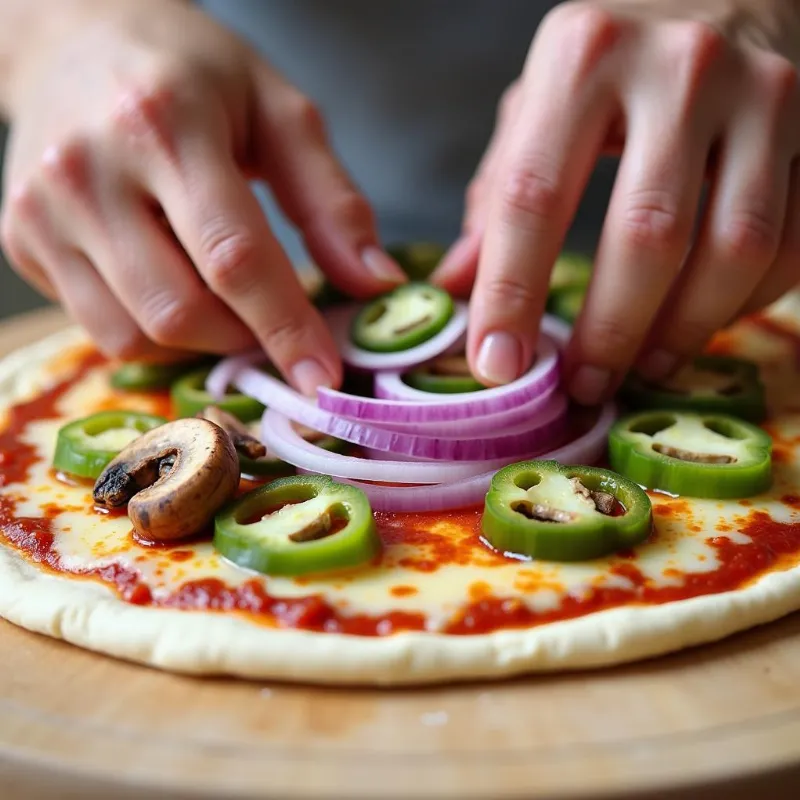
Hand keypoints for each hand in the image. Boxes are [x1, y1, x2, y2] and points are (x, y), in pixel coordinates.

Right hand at [0, 0, 404, 393]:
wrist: (74, 35)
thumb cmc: (192, 73)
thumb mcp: (280, 112)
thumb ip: (332, 202)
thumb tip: (377, 284)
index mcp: (164, 124)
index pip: (234, 257)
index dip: (286, 329)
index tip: (324, 378)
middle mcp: (87, 171)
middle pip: (180, 311)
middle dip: (242, 339)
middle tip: (274, 321)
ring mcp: (40, 212)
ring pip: (133, 335)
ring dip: (197, 341)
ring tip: (222, 298)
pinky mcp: (19, 241)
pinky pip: (100, 327)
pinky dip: (152, 331)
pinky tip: (171, 284)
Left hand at [434, 0, 799, 403]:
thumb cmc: (614, 58)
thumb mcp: (541, 101)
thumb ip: (500, 189)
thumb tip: (454, 286)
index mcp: (583, 56)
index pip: (532, 196)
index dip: (510, 293)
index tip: (496, 364)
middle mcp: (680, 67)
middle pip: (645, 235)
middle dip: (609, 331)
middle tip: (581, 385)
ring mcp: (764, 94)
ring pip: (734, 249)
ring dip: (684, 331)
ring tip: (641, 369)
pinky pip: (790, 243)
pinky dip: (746, 303)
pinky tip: (701, 323)